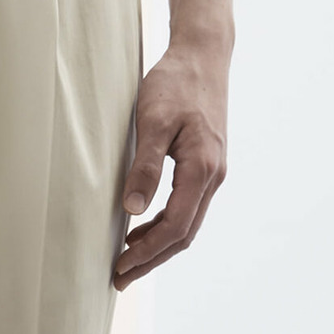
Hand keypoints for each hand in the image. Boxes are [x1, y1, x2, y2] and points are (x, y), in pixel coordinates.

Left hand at [114, 36, 229, 288]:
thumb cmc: (175, 83)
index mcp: (202, 168)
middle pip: (184, 234)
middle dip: (151, 259)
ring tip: (127, 261)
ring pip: (187, 224)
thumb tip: (133, 210)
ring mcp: (213, 172)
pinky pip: (187, 208)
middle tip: (119, 278)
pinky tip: (140, 228)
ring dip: (158, 246)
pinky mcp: (206, 166)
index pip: (175, 226)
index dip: (147, 252)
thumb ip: (144, 166)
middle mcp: (213, 176)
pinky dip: (164, 225)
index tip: (120, 267)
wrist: (203, 56)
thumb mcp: (152, 121)